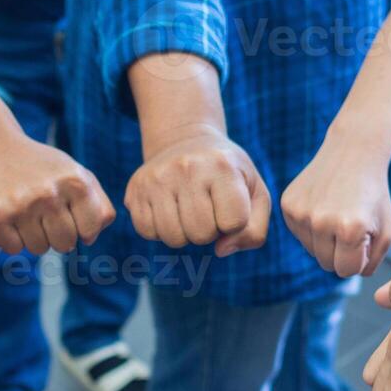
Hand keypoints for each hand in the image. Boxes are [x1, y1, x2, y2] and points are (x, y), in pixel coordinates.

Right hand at [0, 132, 115, 254]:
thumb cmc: (42, 167)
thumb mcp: (77, 174)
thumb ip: (99, 205)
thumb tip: (90, 239)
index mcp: (75, 181)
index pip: (90, 231)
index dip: (81, 229)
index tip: (70, 215)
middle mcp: (49, 193)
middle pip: (65, 245)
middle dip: (57, 235)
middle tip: (45, 214)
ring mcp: (21, 205)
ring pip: (39, 249)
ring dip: (34, 237)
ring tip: (26, 212)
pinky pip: (13, 248)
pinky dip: (12, 238)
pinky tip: (10, 216)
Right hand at [126, 125, 270, 256]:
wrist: (185, 140)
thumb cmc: (227, 174)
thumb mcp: (254, 193)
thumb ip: (254, 230)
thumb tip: (221, 250)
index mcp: (222, 166)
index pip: (233, 223)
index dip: (234, 223)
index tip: (229, 206)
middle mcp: (187, 168)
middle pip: (201, 234)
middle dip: (209, 231)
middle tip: (207, 208)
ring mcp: (157, 178)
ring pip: (173, 238)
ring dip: (184, 233)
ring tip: (188, 210)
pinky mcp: (135, 189)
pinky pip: (147, 231)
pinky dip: (160, 229)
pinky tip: (168, 210)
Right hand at [282, 133, 390, 277]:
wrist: (353, 151)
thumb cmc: (374, 194)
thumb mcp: (386, 231)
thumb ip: (372, 263)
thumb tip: (348, 274)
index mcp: (350, 229)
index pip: (346, 271)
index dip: (358, 260)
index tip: (364, 239)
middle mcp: (321, 222)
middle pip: (327, 265)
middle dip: (341, 252)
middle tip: (351, 226)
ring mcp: (301, 213)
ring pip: (312, 251)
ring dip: (325, 240)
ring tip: (337, 213)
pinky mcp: (287, 206)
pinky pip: (300, 235)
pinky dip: (312, 227)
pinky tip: (323, 205)